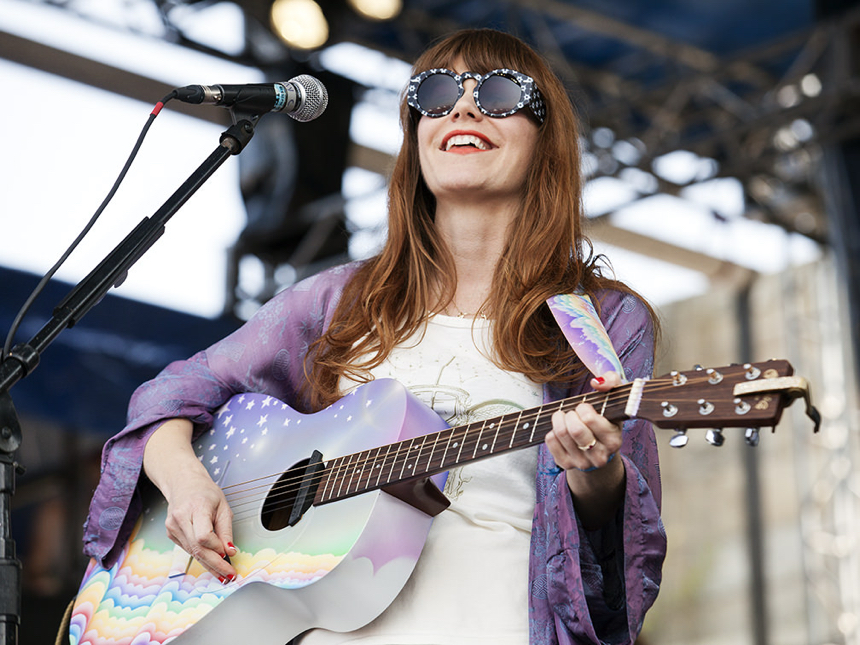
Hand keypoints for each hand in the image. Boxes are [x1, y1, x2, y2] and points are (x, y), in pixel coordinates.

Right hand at [143, 419, 237, 580]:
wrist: (183, 482)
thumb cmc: (205, 492)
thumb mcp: (223, 506)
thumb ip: (226, 530)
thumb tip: (230, 551)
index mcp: (196, 507)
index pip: (204, 536)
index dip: (217, 548)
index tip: (230, 555)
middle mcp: (181, 517)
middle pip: (197, 548)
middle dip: (214, 564)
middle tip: (229, 575)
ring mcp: (173, 526)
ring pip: (192, 552)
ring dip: (209, 564)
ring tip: (223, 573)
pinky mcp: (170, 532)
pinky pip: (188, 548)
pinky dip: (200, 555)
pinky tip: (211, 560)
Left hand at [545, 372, 625, 528]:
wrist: (599, 448)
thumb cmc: (606, 418)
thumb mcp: (614, 399)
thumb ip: (612, 381)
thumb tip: (597, 382)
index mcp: (613, 440)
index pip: (590, 420)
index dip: (583, 408)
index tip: (584, 407)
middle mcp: (600, 456)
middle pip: (575, 429)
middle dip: (570, 414)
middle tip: (573, 412)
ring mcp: (582, 463)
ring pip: (561, 434)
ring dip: (559, 419)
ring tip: (565, 417)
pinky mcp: (566, 464)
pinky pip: (550, 441)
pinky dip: (552, 430)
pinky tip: (561, 429)